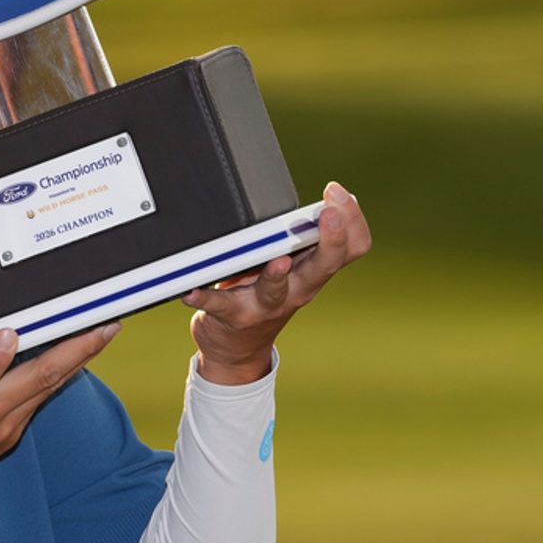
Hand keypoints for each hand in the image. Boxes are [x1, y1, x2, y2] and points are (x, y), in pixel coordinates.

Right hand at [0, 304, 120, 524]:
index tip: (10, 333)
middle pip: (34, 382)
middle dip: (73, 351)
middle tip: (102, 324)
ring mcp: (4, 427)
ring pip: (47, 388)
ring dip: (78, 358)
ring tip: (104, 328)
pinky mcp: (13, 432)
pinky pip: (41, 397)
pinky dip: (61, 372)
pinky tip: (80, 351)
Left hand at [181, 181, 371, 384]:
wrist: (237, 350)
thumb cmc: (265, 295)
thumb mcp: (293, 267)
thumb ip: (300, 238)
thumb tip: (316, 196)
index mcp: (314, 271)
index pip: (351, 247)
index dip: (352, 220)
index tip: (338, 193)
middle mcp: (298, 289)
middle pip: (325, 265)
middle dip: (331, 238)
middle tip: (329, 212)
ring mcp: (266, 305)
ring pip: (276, 289)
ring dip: (277, 275)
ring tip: (277, 261)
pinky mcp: (232, 316)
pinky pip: (217, 305)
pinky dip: (203, 297)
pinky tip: (190, 290)